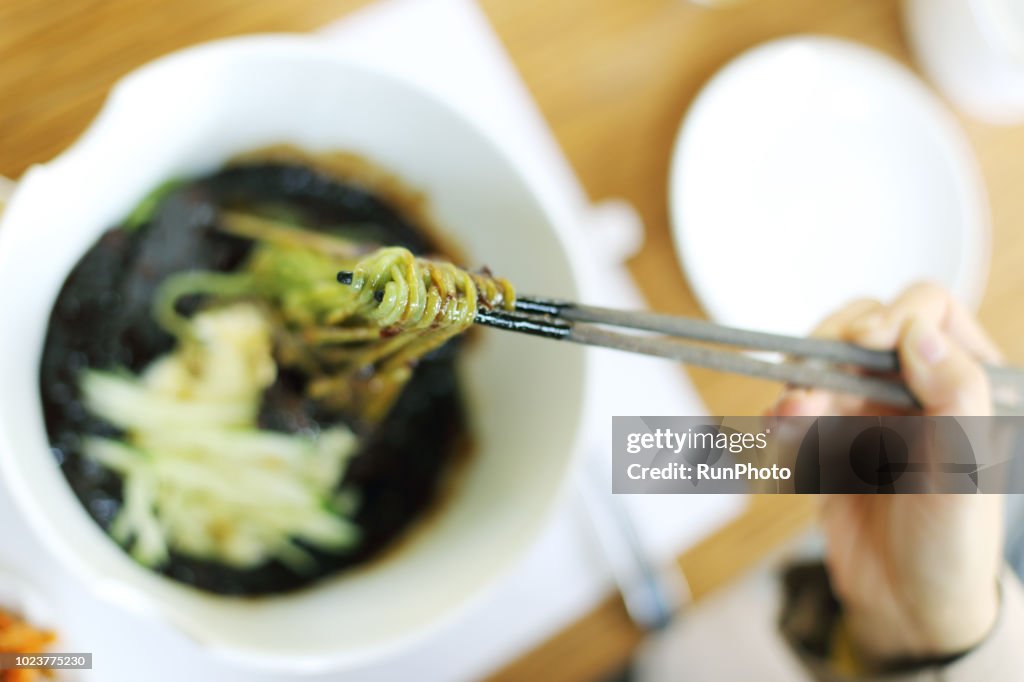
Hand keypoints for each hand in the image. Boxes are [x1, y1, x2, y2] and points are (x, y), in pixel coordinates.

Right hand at [772, 283, 1003, 664]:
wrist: (906, 604)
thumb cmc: (953, 541)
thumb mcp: (965, 466)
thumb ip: (954, 393)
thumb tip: (919, 330)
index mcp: (964, 381)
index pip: (927, 311)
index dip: (893, 316)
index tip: (866, 344)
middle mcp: (914, 385)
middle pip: (862, 325)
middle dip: (829, 347)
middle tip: (809, 379)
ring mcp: (868, 408)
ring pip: (822, 362)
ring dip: (798, 383)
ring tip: (788, 418)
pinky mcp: (829, 436)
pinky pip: (795, 405)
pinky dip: (781, 415)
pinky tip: (778, 433)